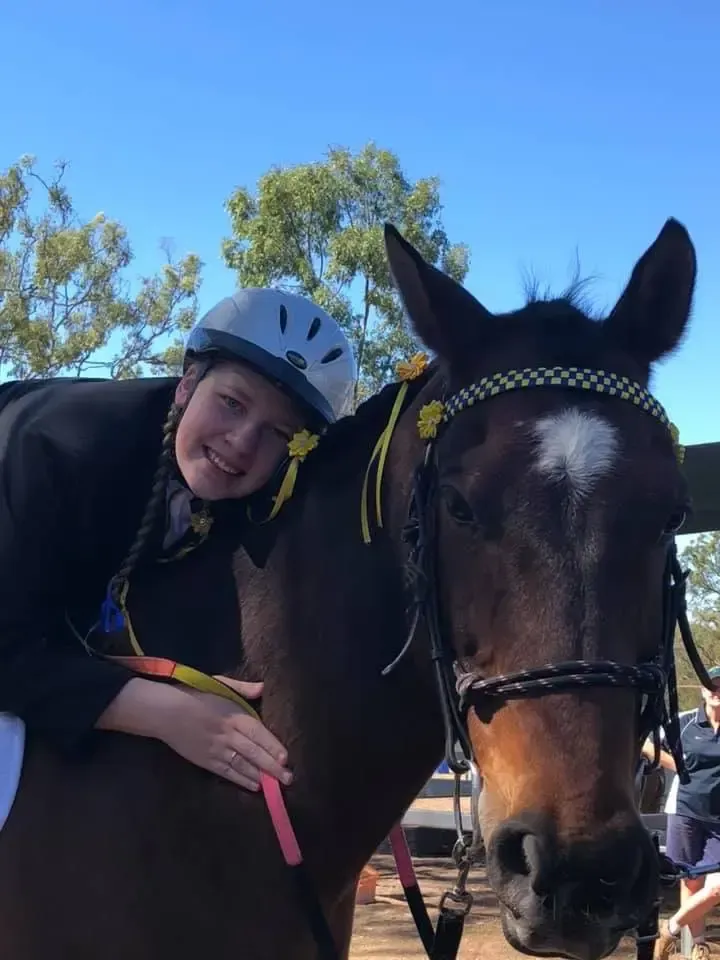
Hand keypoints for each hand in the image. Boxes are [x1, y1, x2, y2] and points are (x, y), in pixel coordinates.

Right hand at [156, 678, 292, 791]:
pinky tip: (254, 785)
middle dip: (272, 767)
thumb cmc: (194, 694)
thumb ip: (243, 688)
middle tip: (288, 778)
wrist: (165, 712)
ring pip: (242, 765)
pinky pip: (227, 772)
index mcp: (233, 715)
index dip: (272, 746)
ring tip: (276, 785)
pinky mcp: (206, 760)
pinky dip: (241, 780)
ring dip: (260, 776)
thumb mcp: (220, 684)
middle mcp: (227, 734)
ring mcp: (216, 750)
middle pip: (254, 753)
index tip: (285, 758)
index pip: (258, 733)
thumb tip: (263, 688)